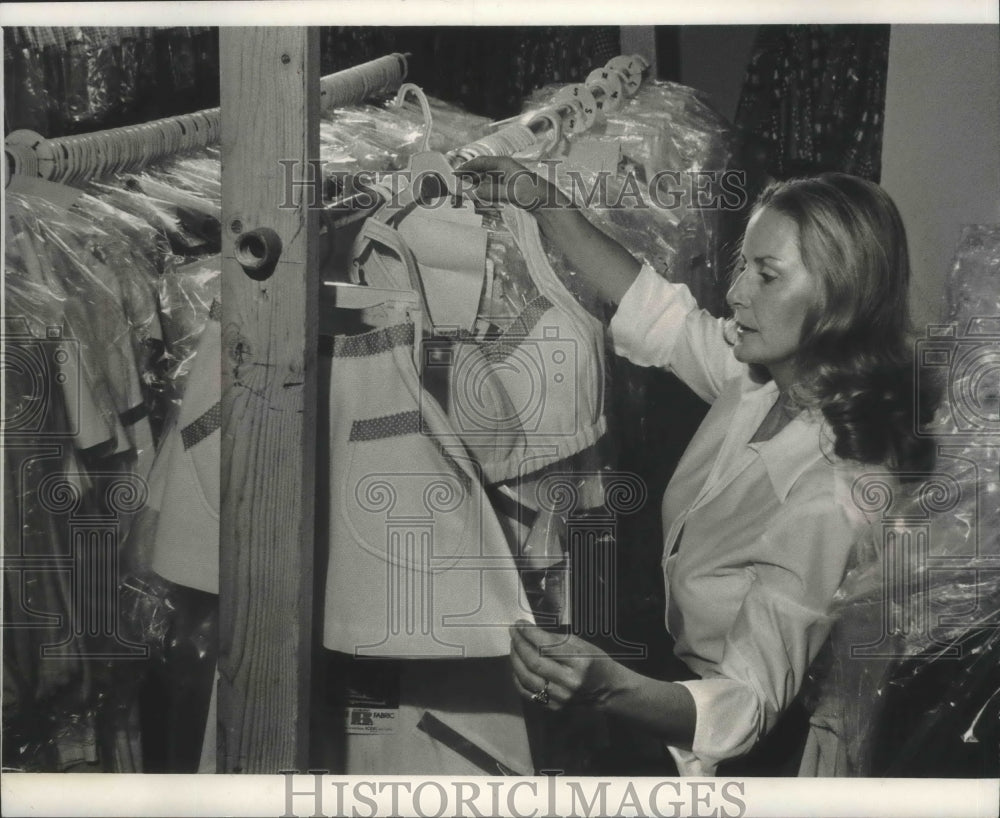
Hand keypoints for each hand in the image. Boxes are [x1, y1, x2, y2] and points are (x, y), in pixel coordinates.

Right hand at [458, 157, 556, 210]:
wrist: (550, 205)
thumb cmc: (533, 193)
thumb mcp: (510, 192)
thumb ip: (489, 191)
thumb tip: (470, 192)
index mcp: (504, 164)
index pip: (480, 162)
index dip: (466, 167)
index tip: (454, 174)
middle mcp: (504, 170)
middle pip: (481, 172)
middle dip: (468, 180)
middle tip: (455, 189)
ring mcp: (506, 181)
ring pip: (484, 183)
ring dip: (474, 189)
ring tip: (462, 196)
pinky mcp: (508, 192)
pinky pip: (490, 191)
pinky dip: (482, 195)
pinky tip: (476, 200)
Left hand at [508, 620, 622, 709]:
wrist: (608, 690)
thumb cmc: (595, 661)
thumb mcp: (581, 644)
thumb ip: (556, 640)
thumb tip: (530, 632)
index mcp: (579, 661)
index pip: (546, 645)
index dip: (529, 633)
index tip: (518, 624)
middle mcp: (569, 681)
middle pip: (534, 662)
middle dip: (519, 645)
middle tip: (513, 633)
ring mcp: (561, 697)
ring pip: (528, 678)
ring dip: (516, 660)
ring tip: (513, 647)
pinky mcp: (555, 707)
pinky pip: (529, 693)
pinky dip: (518, 678)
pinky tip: (517, 666)